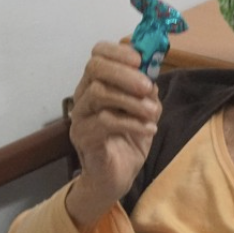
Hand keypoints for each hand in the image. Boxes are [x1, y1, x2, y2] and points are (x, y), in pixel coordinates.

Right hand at [67, 42, 161, 226]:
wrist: (114, 180)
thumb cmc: (127, 143)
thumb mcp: (144, 113)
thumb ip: (147, 93)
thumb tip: (152, 76)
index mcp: (97, 84)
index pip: (98, 54)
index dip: (119, 52)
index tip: (141, 61)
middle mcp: (83, 96)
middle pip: (95, 68)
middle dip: (125, 74)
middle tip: (148, 87)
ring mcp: (80, 117)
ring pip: (99, 93)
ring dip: (132, 101)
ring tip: (153, 114)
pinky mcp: (83, 137)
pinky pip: (104, 122)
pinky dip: (131, 123)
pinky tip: (148, 130)